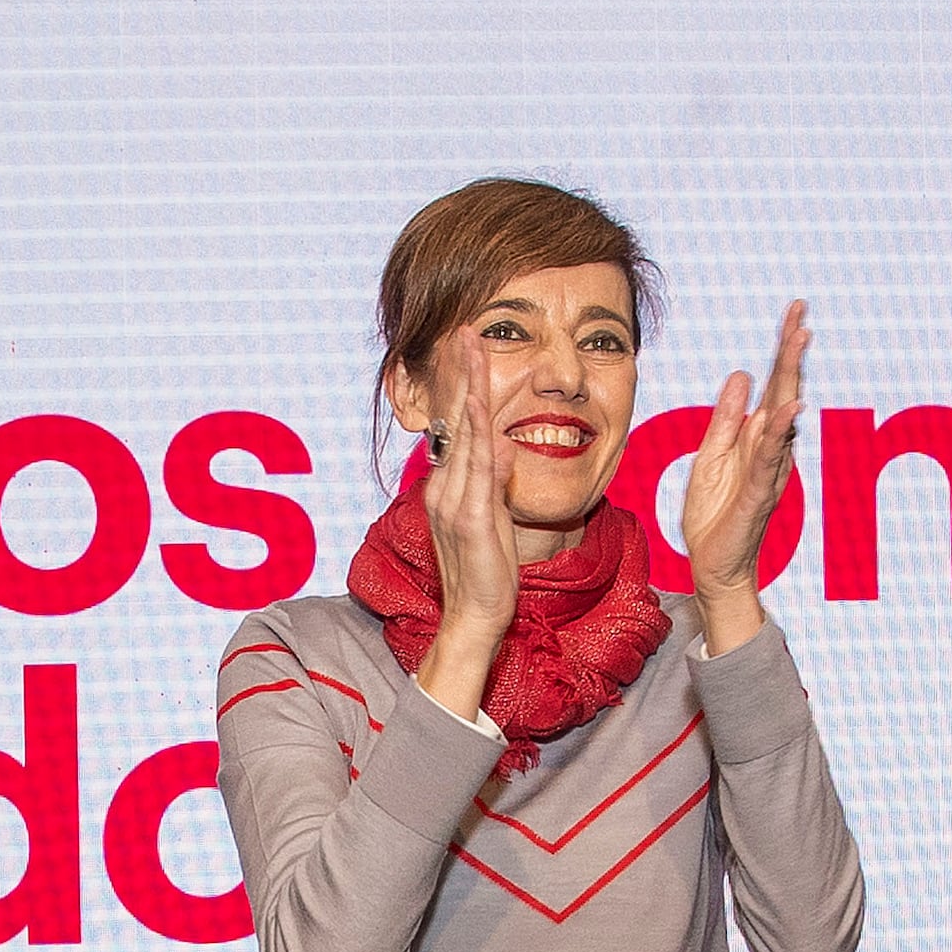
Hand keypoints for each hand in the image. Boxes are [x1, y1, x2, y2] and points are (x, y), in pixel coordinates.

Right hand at [405, 345, 520, 721]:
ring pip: (466, 438)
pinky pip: (479, 475)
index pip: (460, 428)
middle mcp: (445, 489)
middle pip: (458, 422)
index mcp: (449, 488)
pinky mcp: (470, 522)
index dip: (467, 386)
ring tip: (474, 355)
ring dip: (471, 393)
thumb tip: (506, 447)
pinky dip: (482, 441)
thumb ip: (496, 483)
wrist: (473, 619)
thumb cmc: (487, 575)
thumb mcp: (493, 520)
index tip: (471, 350)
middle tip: (469, 332)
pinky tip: (486, 414)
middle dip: (464, 374)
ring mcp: (454, 504)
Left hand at [677, 302, 811, 636]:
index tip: (795, 312)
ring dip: (790, 379)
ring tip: (798, 343)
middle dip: (791, 353)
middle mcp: (770, 449)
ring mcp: (767, 470)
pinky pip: (769, 459)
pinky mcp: (757, 494)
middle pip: (784, 391)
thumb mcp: (711, 455)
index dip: (782, 349)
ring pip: (782, 417)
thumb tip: (743, 374)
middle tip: (801, 315)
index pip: (774, 385)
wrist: (713, 564)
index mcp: (758, 437)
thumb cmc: (714, 513)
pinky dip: (779, 432)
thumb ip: (728, 418)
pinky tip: (788, 408)